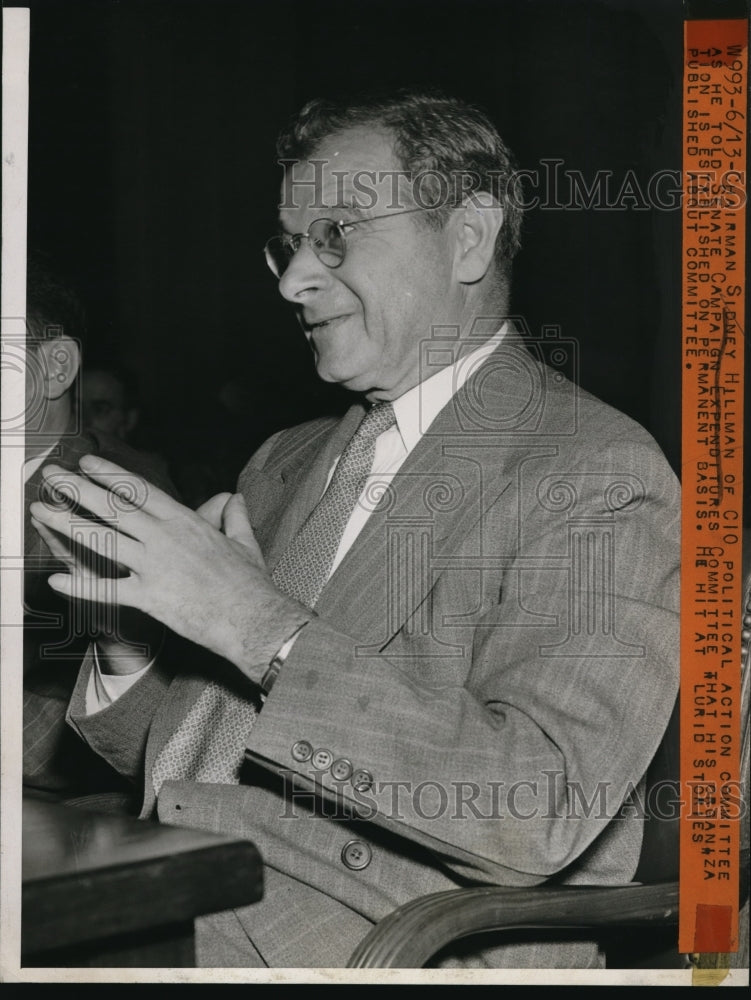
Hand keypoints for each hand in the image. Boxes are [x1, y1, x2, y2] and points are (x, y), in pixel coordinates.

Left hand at [29, 456, 311, 680]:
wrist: (253, 617)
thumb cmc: (250, 582)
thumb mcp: (245, 541)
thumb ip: (234, 516)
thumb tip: (234, 498)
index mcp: (185, 521)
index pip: (140, 491)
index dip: (110, 474)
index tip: (87, 463)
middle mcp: (165, 538)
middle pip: (113, 507)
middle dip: (78, 489)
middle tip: (52, 477)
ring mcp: (155, 566)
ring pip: (103, 539)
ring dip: (68, 524)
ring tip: (42, 512)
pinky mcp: (150, 597)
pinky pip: (108, 590)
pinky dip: (80, 588)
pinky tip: (56, 582)